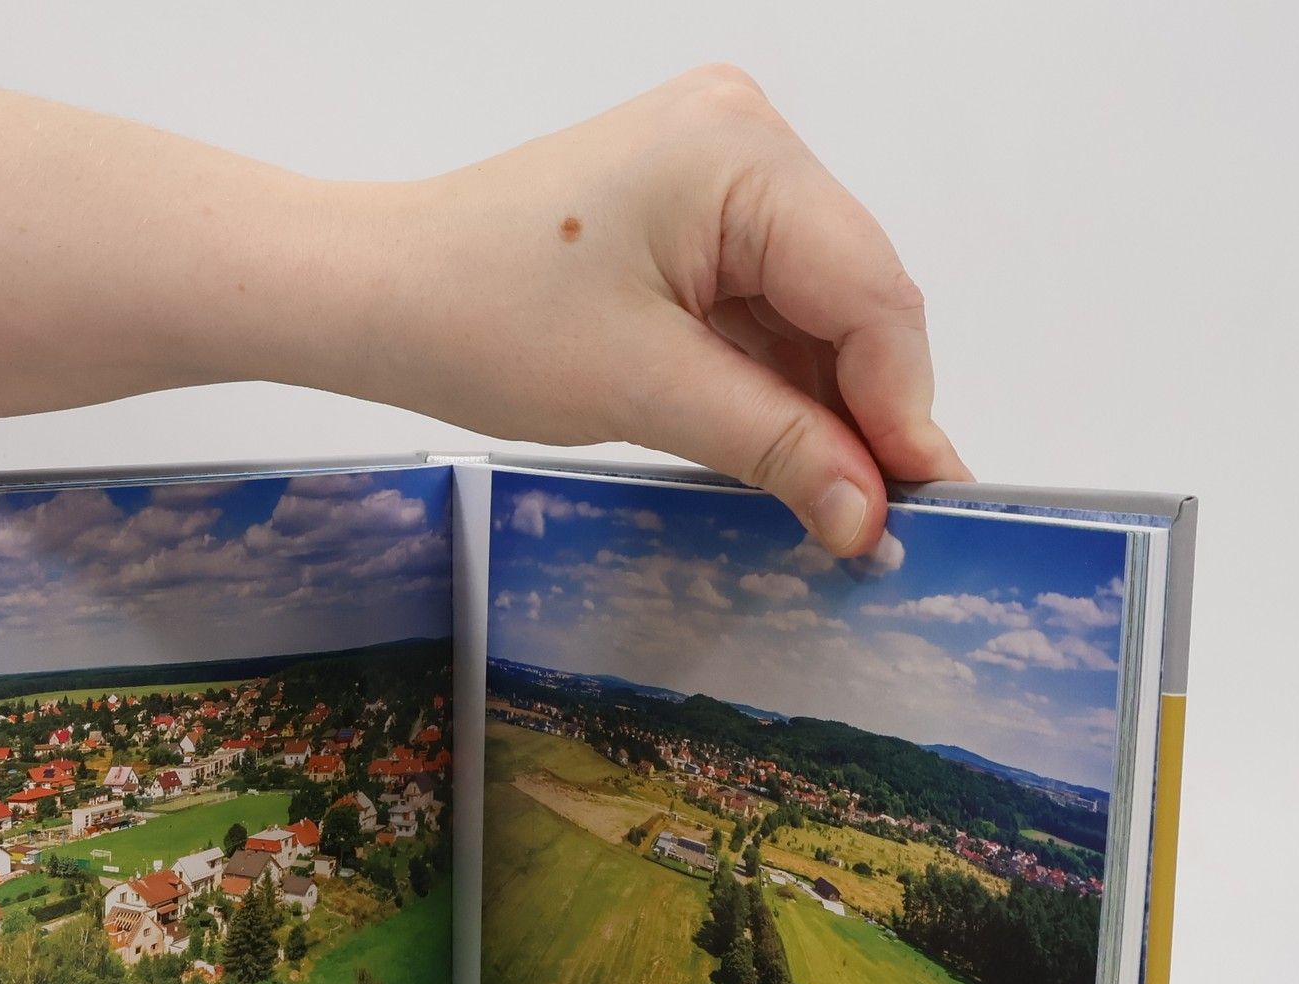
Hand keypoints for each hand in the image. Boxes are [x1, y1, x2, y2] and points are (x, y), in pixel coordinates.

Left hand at [347, 66, 968, 553]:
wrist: (376, 294)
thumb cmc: (480, 318)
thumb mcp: (645, 389)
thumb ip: (774, 445)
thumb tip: (867, 515)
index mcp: (741, 153)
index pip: (871, 291)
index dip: (903, 408)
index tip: (921, 507)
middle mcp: (745, 142)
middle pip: (853, 297)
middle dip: (869, 413)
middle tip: (886, 526)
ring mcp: (718, 177)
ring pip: (812, 311)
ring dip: (825, 408)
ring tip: (843, 508)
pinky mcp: (688, 220)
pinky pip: (762, 308)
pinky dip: (775, 385)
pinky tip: (791, 455)